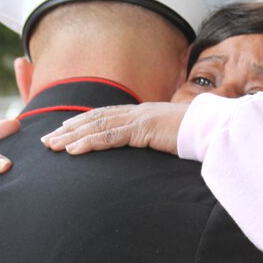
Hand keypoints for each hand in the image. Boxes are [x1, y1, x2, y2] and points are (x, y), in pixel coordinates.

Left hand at [40, 102, 186, 155]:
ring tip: (52, 146)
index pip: (106, 115)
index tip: (64, 128)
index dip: (83, 121)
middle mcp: (137, 112)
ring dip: (71, 137)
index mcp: (143, 113)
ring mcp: (139, 119)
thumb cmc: (200, 136)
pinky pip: (110, 137)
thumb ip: (157, 141)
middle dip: (68, 129)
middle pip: (95, 118)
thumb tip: (151, 148)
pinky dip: (88, 143)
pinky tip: (72, 150)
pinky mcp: (143, 130)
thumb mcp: (173, 138)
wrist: (216, 128)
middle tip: (47, 139)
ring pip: (97, 126)